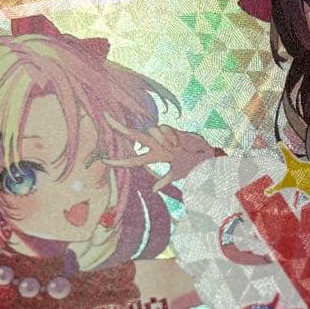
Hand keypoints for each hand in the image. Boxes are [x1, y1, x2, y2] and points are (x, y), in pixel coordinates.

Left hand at [103, 113, 220, 191]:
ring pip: (151, 131)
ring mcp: (162, 136)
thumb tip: (152, 190)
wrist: (205, 157)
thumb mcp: (176, 174)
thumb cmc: (191, 166)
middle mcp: (154, 145)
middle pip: (133, 135)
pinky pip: (163, 129)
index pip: (132, 159)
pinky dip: (170, 137)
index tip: (104, 161)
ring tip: (175, 149)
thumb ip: (164, 180)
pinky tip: (178, 142)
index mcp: (154, 157)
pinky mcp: (170, 128)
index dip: (118, 161)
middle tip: (106, 117)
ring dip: (162, 141)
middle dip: (119, 127)